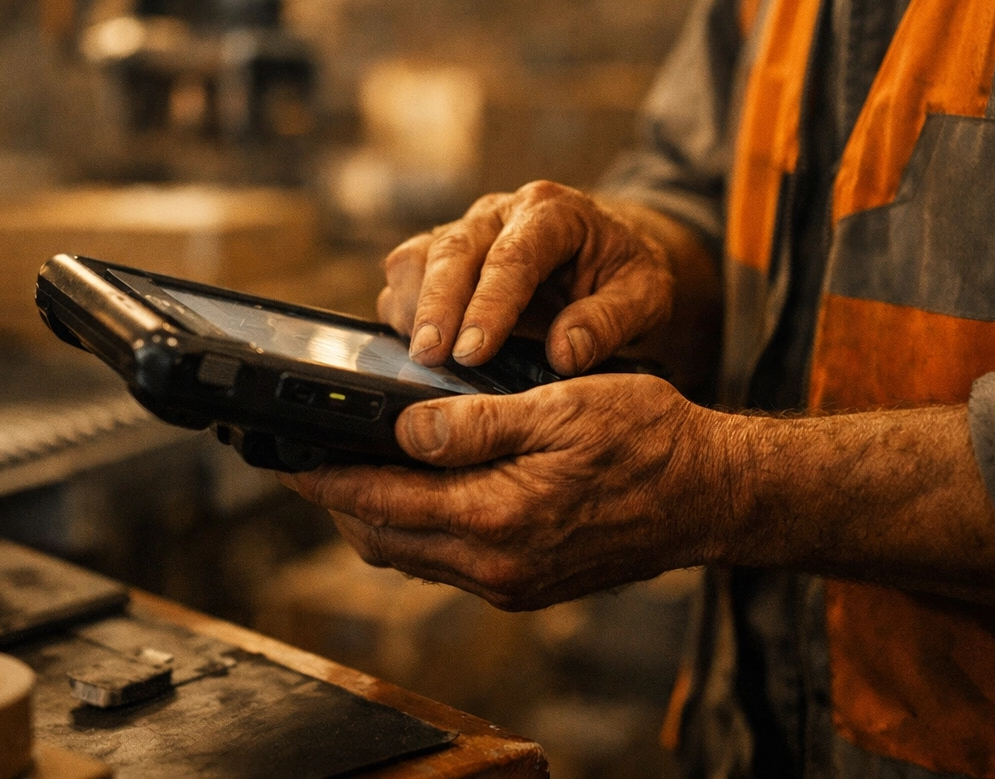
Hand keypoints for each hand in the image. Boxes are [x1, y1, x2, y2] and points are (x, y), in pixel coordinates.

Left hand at [279, 374, 728, 610]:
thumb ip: (474, 425)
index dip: (323, 480)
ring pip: (410, 556)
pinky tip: (418, 494)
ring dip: (375, 518)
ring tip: (352, 472)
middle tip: (309, 461)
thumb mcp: (559, 408)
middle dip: (338, 502)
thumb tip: (403, 430)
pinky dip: (416, 530)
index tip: (284, 460)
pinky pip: (446, 563)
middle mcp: (495, 565)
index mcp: (498, 518)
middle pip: (382, 539)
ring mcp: (509, 583)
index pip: (380, 503)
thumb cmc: (646, 439)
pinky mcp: (524, 586)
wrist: (709, 494)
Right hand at [377, 182, 675, 375]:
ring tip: (417, 356)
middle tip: (430, 358)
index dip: (490, 304)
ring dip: (412, 306)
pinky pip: (406, 272)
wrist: (606, 253)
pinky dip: (401, 308)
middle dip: (438, 306)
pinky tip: (410, 347)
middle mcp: (500, 212)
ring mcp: (465, 230)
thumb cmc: (622, 273)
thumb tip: (563, 355)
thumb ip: (609, 322)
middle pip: (455, 250)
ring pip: (419, 256)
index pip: (514, 255)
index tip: (474, 352)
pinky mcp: (442, 253)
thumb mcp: (645, 296)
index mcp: (552, 212)